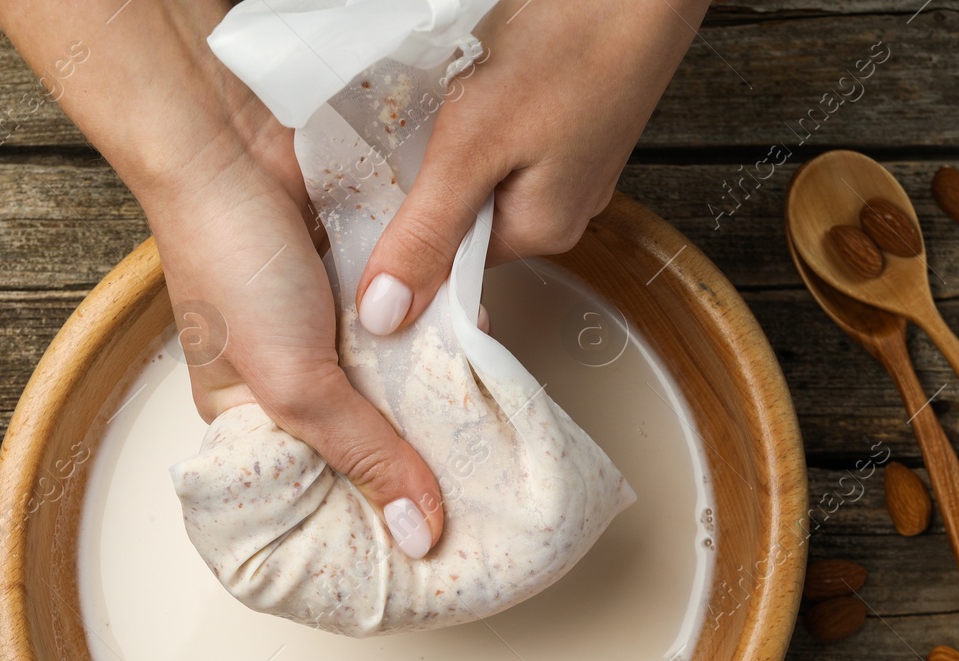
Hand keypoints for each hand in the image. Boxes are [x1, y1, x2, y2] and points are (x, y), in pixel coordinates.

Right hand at [0, 0, 443, 555]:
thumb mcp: (297, 383)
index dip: (367, 528)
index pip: (316, 500)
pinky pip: (413, 330)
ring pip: (397, 388)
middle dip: (415, 469)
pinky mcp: (363, 289)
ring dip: (436, 402)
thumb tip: (420, 532)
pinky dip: (442, 341)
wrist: (232, 147)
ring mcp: (332, 335)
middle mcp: (293, 383)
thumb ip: (364, 453)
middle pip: (367, 447)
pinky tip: (481, 362)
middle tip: (480, 507)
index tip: (429, 556)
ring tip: (494, 445)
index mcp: (251, 424)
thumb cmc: (231, 267)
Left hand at [355, 0, 708, 334]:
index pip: (449, 265)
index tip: (384, 188)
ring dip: (460, 141)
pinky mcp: (574, 125)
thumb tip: (387, 316)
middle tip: (427, 125)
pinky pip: (512, 141)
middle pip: (466, 220)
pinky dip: (489, 115)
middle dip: (435, 178)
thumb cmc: (568, 46)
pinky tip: (488, 78)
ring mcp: (574, 166)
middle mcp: (563, 210)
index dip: (409, 231)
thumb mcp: (473, 148)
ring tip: (463, 95)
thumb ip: (426, 233)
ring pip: (486, 175)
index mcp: (541, 232)